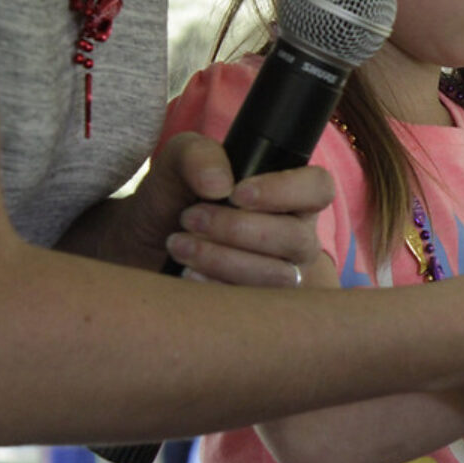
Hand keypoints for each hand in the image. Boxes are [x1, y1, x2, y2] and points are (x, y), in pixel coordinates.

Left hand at [122, 132, 334, 286]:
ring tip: (179, 244)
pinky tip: (187, 273)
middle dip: (238, 228)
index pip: (318, 188)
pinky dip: (216, 287)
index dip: (285, 191)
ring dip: (222, 259)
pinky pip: (255, 305)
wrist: (145, 243)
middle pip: (296, 237)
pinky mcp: (263, 306)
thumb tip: (220, 185)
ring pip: (277, 275)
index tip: (237, 194)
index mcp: (292, 194)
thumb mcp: (178, 161)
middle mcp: (299, 235)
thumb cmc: (175, 196)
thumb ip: (198, 156)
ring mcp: (286, 274)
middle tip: (190, 217)